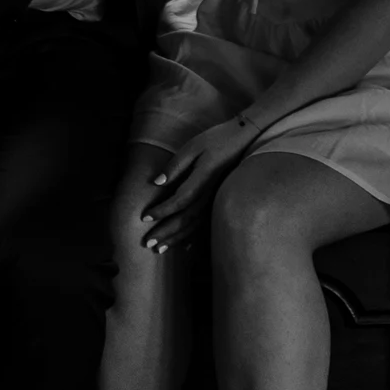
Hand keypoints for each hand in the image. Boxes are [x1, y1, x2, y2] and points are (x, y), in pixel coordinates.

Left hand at [142, 118, 257, 250]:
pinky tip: (184, 247)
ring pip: (194, 226)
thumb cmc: (217, 139)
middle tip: (147, 244)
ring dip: (176, 239)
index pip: (178, 202)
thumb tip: (156, 182)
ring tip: (160, 250)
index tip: (143, 218)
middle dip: (165, 233)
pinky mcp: (218, 201)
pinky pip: (204, 224)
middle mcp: (209, 195)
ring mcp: (215, 200)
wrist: (246, 139)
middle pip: (185, 219)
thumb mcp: (193, 146)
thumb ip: (175, 166)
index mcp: (201, 180)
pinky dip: (193, 237)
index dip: (161, 211)